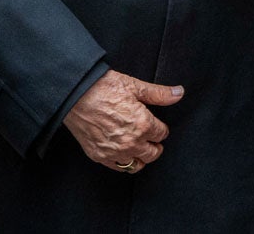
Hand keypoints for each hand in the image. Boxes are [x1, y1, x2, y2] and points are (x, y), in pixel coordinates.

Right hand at [63, 69, 182, 172]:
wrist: (74, 94)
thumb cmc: (103, 87)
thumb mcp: (134, 86)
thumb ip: (159, 94)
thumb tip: (179, 93)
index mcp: (142, 124)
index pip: (162, 134)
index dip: (160, 128)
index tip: (156, 124)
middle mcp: (130, 142)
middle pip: (153, 153)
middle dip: (155, 144)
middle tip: (151, 137)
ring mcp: (114, 152)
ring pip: (138, 164)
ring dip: (142, 157)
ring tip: (140, 147)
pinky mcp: (100, 155)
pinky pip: (119, 168)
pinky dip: (125, 162)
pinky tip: (124, 153)